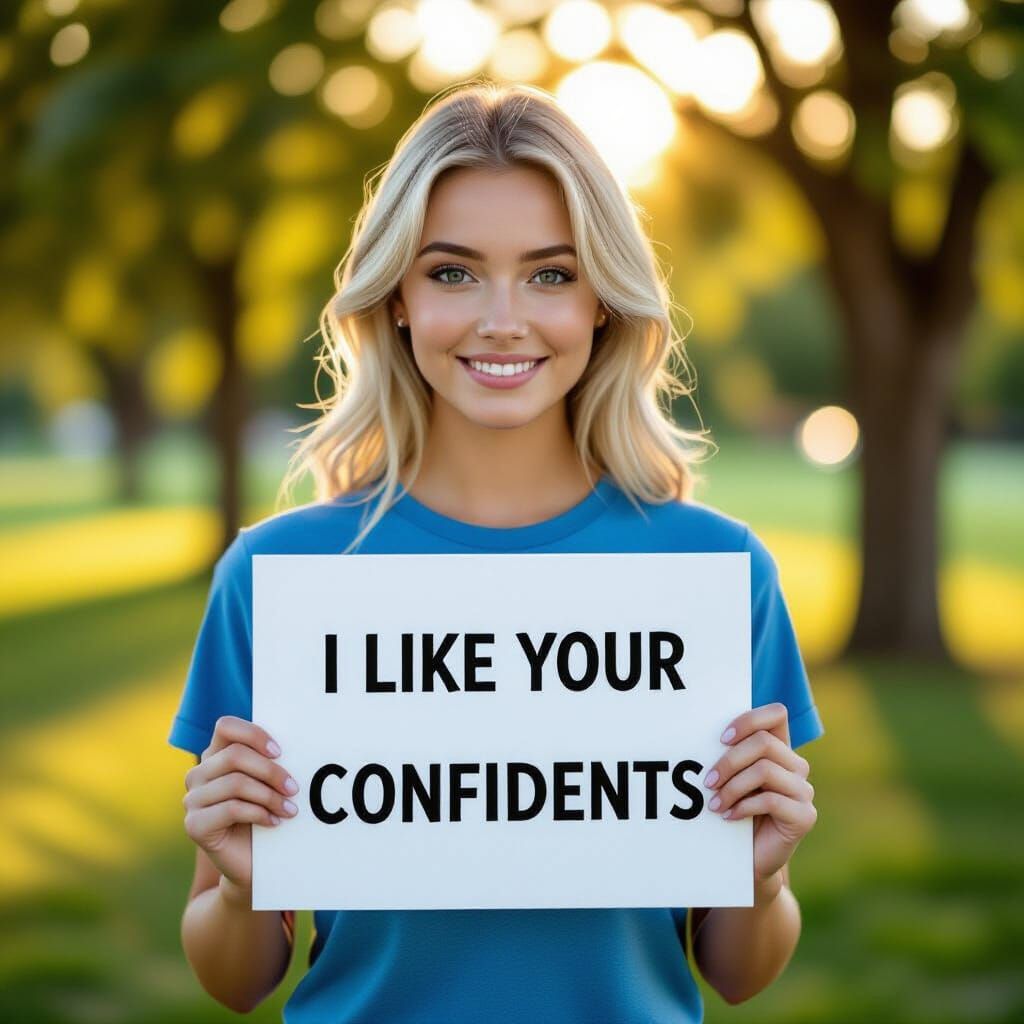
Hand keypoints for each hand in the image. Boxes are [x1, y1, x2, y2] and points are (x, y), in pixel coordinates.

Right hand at [182, 716, 299, 893]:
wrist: (251, 862)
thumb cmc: (263, 815)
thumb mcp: (267, 784)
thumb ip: (269, 761)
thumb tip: (296, 742)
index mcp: (215, 756)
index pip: (226, 726)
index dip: (254, 734)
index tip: (280, 752)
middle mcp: (198, 774)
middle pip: (235, 755)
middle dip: (271, 771)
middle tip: (294, 788)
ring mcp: (192, 800)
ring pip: (236, 783)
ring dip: (270, 796)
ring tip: (290, 809)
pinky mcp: (194, 825)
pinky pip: (231, 809)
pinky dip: (259, 813)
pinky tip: (274, 821)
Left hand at [703, 702, 816, 888]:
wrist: (749, 859)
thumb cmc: (735, 812)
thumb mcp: (730, 778)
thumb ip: (728, 754)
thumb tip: (699, 733)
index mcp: (780, 749)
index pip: (776, 714)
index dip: (748, 720)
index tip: (721, 739)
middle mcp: (796, 766)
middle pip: (763, 743)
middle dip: (729, 761)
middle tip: (707, 782)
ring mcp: (804, 791)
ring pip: (764, 770)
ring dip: (732, 787)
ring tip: (714, 804)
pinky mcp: (804, 816)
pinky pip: (771, 800)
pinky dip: (743, 807)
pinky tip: (728, 817)